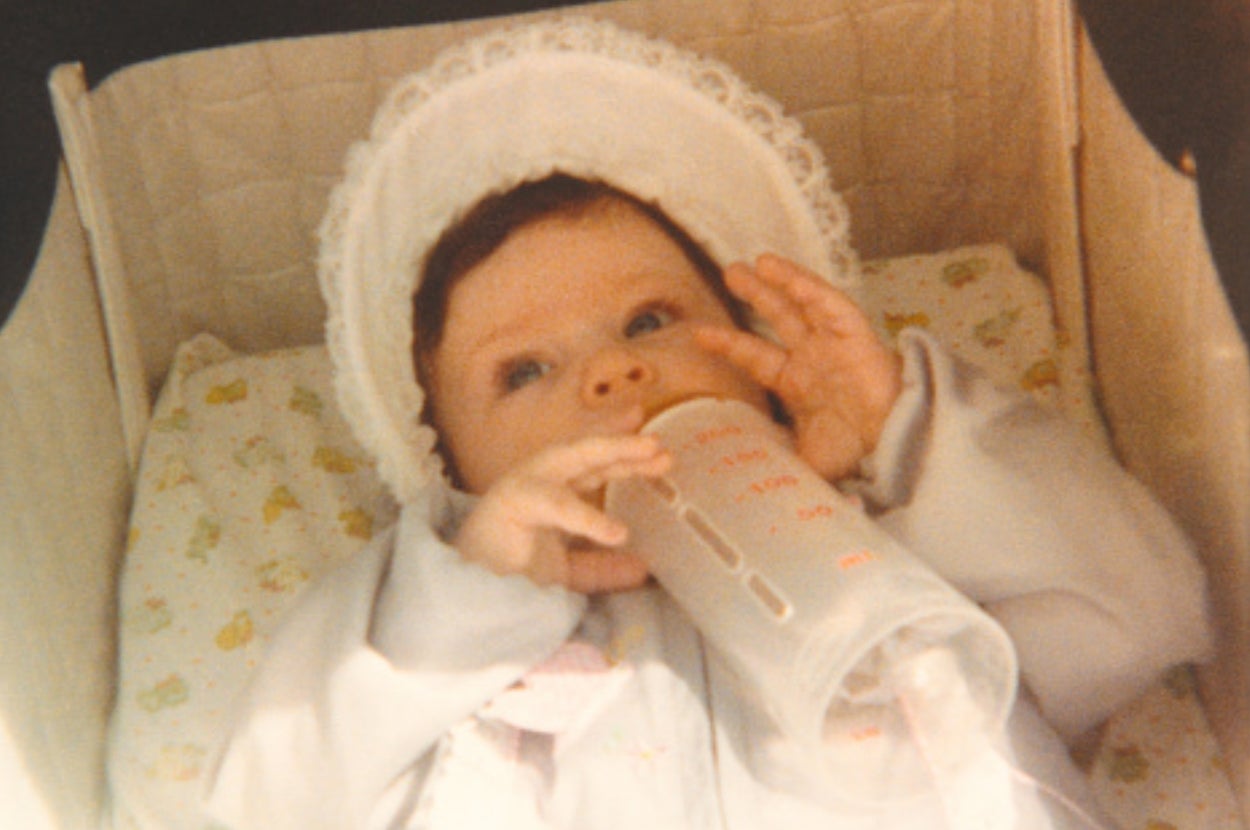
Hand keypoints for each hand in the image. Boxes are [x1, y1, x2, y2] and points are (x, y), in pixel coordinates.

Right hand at [453, 434, 670, 592]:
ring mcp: (523, 486)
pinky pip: (553, 503)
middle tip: (661, 447)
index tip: (661, 452)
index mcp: (552, 493)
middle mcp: (540, 481)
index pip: (593, 467)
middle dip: (623, 446)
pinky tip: (615, 531)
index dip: (625, 456)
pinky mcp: (509, 503)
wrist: (466, 597)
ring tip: (648, 453)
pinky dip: (585, 517)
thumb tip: (642, 568)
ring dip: (611, 450)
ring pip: (572, 458)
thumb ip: (599, 568)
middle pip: (587, 455)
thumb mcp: (565, 573)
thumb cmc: (508, 577)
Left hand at [696, 254, 901, 480]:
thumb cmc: (852, 453)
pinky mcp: (856, 337)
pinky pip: (832, 307)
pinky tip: (789, 276)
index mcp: (797, 382)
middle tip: (731, 271)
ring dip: (782, 281)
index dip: (729, 343)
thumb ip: (773, 456)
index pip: (756, 356)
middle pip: (779, 317)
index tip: (699, 333)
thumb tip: (740, 474)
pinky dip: (812, 291)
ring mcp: (834, 344)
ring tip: (757, 262)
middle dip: (757, 293)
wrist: (892, 448)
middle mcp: (814, 357)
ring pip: (804, 304)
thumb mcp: (801, 457)